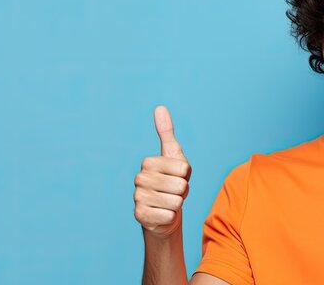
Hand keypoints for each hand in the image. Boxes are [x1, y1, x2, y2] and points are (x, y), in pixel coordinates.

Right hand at [133, 105, 191, 237]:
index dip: (186, 176)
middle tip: (173, 192)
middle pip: (180, 186)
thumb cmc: (172, 181)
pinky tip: (162, 213)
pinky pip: (169, 215)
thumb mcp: (174, 155)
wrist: (164, 210)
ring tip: (169, 201)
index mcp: (148, 162)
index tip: (177, 177)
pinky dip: (170, 216)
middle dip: (183, 191)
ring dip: (177, 204)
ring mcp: (137, 198)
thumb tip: (160, 107)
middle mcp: (139, 179)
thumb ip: (167, 132)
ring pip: (176, 202)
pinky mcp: (140, 216)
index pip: (184, 169)